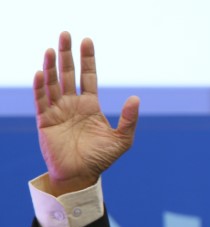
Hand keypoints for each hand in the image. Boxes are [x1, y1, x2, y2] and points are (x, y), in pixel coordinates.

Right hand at [33, 31, 139, 195]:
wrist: (81, 176)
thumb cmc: (101, 159)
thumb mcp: (122, 140)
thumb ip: (129, 120)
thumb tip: (136, 98)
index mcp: (90, 106)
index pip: (88, 76)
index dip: (87, 59)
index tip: (87, 41)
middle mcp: (72, 105)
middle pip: (68, 74)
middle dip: (67, 54)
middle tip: (66, 34)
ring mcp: (58, 111)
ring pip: (53, 83)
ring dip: (52, 66)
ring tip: (53, 49)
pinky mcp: (45, 121)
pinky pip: (41, 100)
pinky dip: (41, 87)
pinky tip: (41, 73)